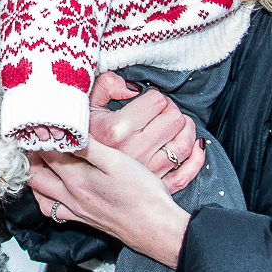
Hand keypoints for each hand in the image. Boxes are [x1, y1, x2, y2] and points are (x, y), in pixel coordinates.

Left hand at [26, 141, 191, 268]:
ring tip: (39, 165)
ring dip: (36, 180)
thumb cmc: (143, 195)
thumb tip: (68, 131)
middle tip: (34, 143)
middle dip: (32, 158)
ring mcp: (77, 211)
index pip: (47, 154)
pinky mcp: (86, 220)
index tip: (38, 124)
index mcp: (77, 180)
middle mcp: (71, 198)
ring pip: (42, 196)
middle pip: (37, 177)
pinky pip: (55, 211)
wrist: (157, 229)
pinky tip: (55, 193)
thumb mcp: (117, 161)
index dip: (40, 137)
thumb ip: (89, 146)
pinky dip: (48, 199)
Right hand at [90, 73, 206, 193]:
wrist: (73, 177)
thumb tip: (134, 87)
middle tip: (161, 110)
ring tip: (176, 123)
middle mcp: (134, 151)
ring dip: (187, 128)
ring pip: (184, 143)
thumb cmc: (82, 137)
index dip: (155, 95)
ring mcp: (147, 171)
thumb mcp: (86, 105)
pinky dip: (197, 157)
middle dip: (171, 109)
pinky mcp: (155, 187)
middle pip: (174, 119)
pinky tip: (196, 146)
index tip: (148, 99)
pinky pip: (186, 173)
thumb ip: (106, 85)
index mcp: (117, 130)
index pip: (156, 101)